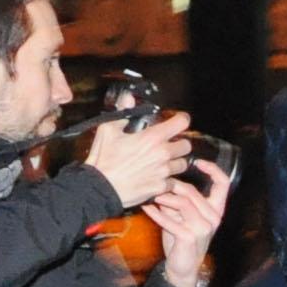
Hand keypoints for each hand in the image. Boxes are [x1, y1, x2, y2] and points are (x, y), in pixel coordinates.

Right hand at [82, 107, 197, 211]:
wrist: (99, 188)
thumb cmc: (103, 160)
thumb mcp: (108, 131)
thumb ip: (122, 112)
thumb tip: (128, 98)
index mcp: (152, 138)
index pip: (181, 123)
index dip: (181, 120)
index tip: (178, 121)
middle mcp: (162, 154)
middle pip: (186, 145)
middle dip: (179, 143)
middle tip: (169, 144)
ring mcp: (163, 172)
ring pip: (183, 164)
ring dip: (175, 161)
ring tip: (163, 161)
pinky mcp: (160, 187)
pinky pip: (174, 182)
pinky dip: (168, 180)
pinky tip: (157, 176)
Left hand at [144, 168, 225, 286]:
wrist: (183, 268)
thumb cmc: (182, 239)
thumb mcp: (182, 216)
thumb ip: (177, 200)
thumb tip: (164, 183)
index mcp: (216, 210)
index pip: (223, 184)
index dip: (212, 170)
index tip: (197, 162)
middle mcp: (213, 218)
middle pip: (193, 192)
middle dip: (173, 186)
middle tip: (157, 183)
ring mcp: (203, 228)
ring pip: (182, 203)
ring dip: (164, 198)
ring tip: (151, 195)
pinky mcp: (189, 237)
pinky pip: (170, 220)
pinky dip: (156, 214)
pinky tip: (147, 208)